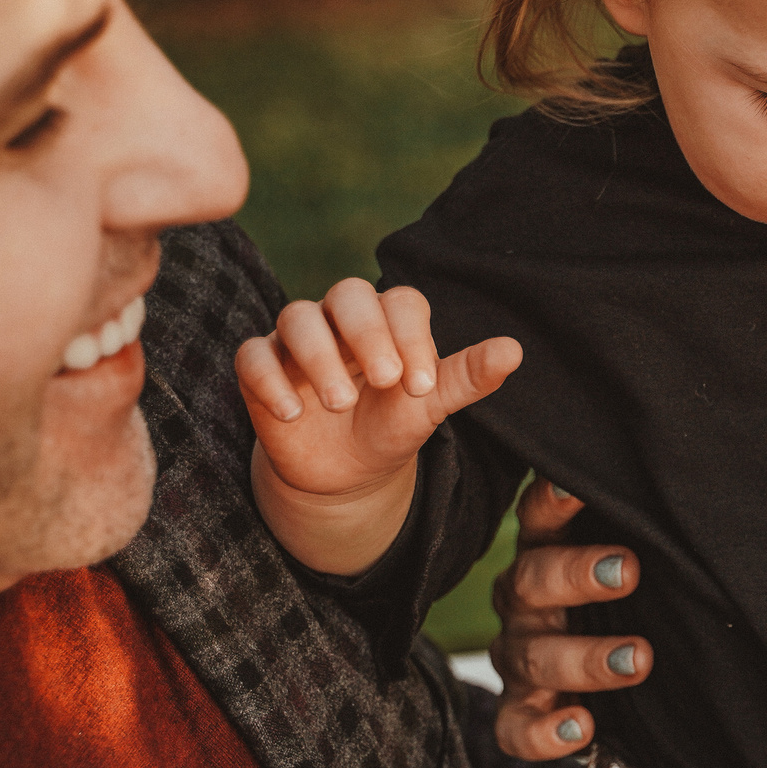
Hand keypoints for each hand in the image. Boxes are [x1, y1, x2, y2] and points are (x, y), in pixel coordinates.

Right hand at [235, 278, 520, 573]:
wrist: (345, 473)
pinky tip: (293, 412)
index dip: (411, 337)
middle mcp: (340, 318)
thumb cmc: (392, 424)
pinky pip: (251, 355)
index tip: (420, 386)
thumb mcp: (429, 405)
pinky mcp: (259, 367)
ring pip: (297, 317)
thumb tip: (514, 351)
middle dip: (367, 333)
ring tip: (340, 401)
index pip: (399, 302)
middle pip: (347, 294)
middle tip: (386, 380)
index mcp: (387, 318)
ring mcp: (296, 340)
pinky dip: (269, 379)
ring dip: (319, 356)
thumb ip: (467, 377)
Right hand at [488, 477, 652, 758]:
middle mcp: (524, 599)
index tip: (576, 487)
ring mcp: (519, 654)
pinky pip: (514, 727)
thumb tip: (704, 494)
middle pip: (530, 580)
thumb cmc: (632, 594)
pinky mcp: (521, 709)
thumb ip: (646, 529)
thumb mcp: (636, 554)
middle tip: (629, 572)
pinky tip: (581, 728)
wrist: (614, 672)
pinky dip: (543, 732)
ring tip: (640, 660)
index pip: (538, 517)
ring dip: (584, 658)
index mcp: (545, 549)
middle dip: (577, 576)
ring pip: (531, 656)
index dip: (551, 501)